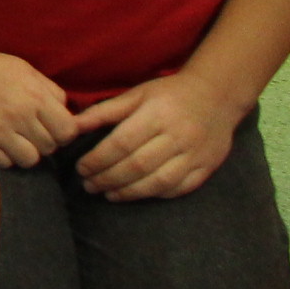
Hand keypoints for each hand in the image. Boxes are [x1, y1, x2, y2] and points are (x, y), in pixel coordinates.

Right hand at [0, 41, 76, 169]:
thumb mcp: (25, 70)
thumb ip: (51, 92)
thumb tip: (68, 116)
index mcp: (34, 96)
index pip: (68, 131)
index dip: (64, 132)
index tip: (54, 128)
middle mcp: (18, 115)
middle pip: (49, 147)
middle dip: (43, 141)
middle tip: (30, 131)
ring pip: (29, 159)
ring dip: (25, 151)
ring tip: (15, 139)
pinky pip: (5, 162)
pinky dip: (4, 155)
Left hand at [72, 69, 244, 200]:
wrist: (217, 95)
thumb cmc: (169, 94)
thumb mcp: (136, 95)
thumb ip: (103, 112)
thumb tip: (71, 126)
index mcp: (157, 114)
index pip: (121, 143)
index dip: (98, 160)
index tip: (81, 168)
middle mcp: (178, 136)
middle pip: (138, 165)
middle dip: (109, 179)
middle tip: (89, 185)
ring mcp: (196, 154)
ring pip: (159, 181)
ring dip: (130, 192)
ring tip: (109, 194)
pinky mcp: (208, 167)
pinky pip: (180, 187)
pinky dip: (156, 194)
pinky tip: (138, 193)